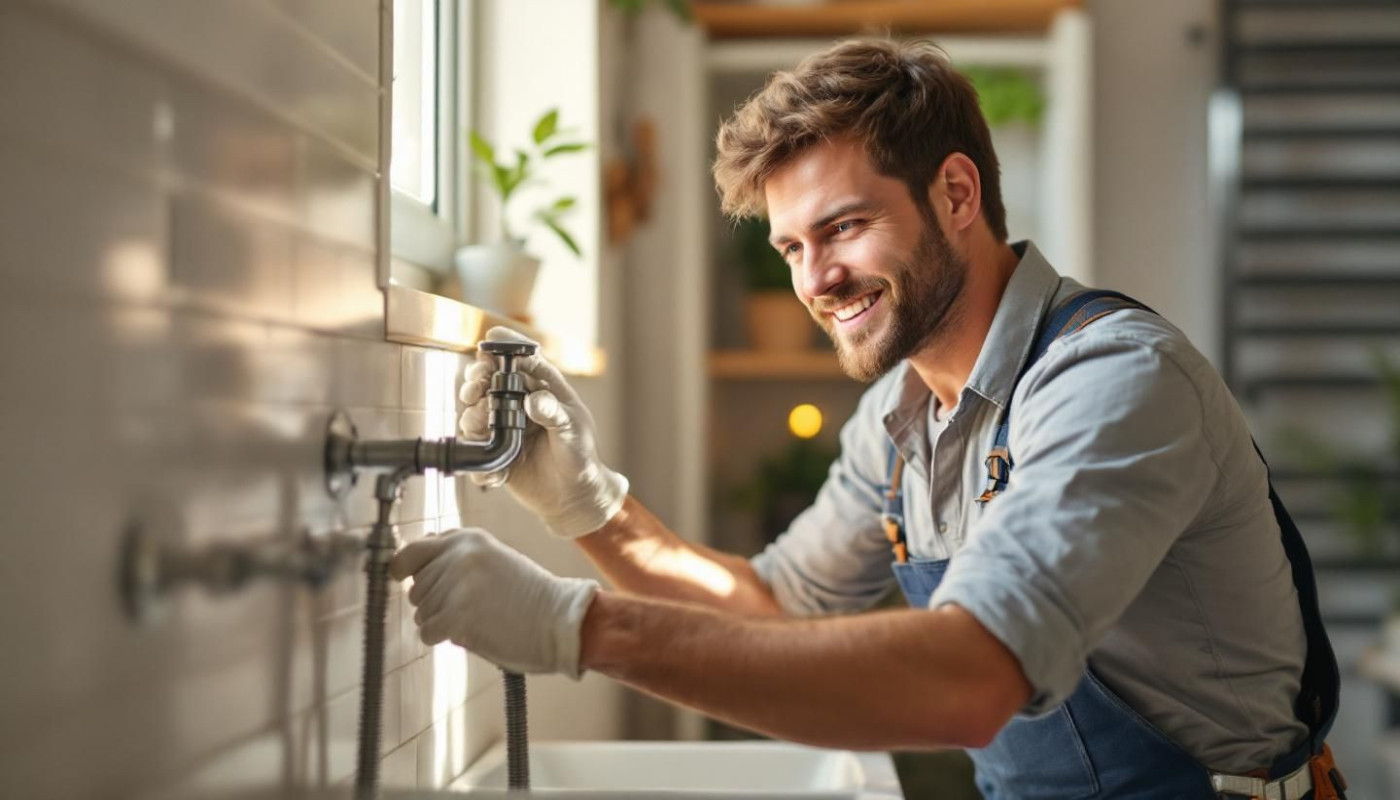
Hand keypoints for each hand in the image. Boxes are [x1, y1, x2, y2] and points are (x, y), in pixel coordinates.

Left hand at [390, 528, 598, 677]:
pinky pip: (427, 632)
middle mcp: (458, 556)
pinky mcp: (455, 616)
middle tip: (469, 607)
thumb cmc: (529, 596)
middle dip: (434, 602)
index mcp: (467, 539)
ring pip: (421, 611)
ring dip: (441, 620)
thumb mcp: (493, 559)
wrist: (559, 621)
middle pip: (416, 587)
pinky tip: (470, 632)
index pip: (412, 551)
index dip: (406, 569)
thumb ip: (456, 556)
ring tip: (476, 617)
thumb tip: (412, 562)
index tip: (405, 578)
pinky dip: (443, 638)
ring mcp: (456, 586)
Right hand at [459, 327, 628, 537]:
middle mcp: (518, 404)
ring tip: (483, 428)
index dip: (503, 348)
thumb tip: (534, 400)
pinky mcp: (494, 451)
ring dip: (472, 417)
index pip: (520, 360)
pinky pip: (475, 449)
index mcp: (542, 389)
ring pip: (474, 412)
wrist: (573, 496)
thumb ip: (554, 413)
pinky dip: (478, 458)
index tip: (489, 342)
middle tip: (474, 391)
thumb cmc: (580, 455)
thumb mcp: (573, 430)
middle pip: (488, 382)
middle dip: (476, 382)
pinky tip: (495, 473)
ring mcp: (503, 426)